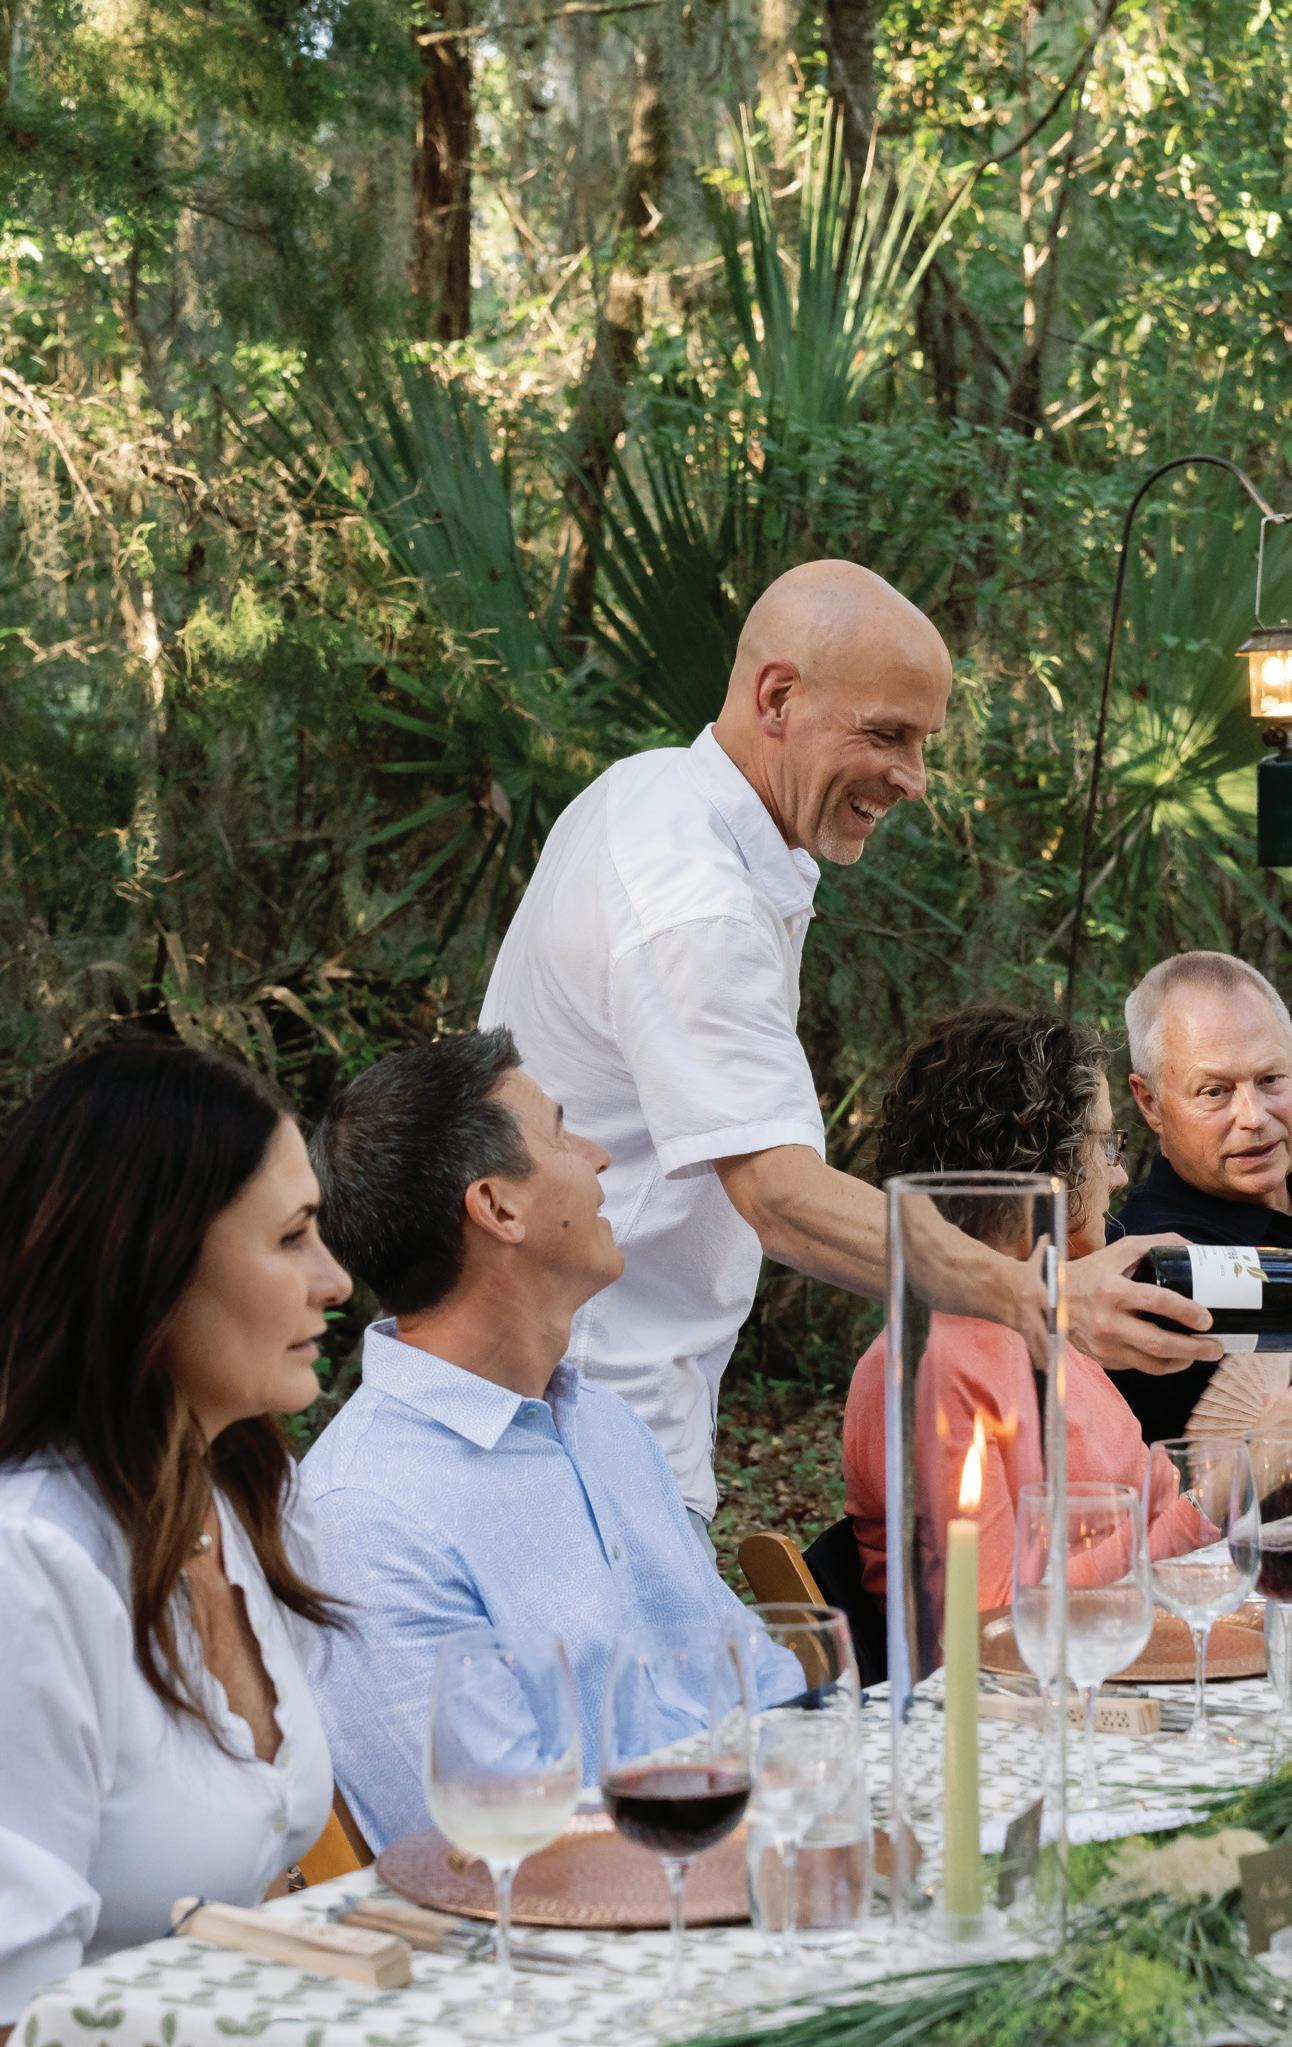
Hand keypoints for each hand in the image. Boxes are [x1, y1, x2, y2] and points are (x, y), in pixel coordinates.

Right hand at [1064, 1234, 1224, 1374]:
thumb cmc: (1088, 1273)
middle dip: (1194, 1348)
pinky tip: (1175, 1355)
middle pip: (1158, 1343)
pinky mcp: (1103, 1360)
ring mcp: (1104, 1345)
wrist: (1047, 1300)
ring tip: (1201, 1354)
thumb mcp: (1117, 1252)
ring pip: (1153, 1364)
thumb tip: (1193, 1248)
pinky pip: (1140, 1367)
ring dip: (1183, 1361)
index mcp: (1111, 1289)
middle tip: (1216, 1346)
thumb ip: (1154, 1245)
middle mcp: (1107, 1321)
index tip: (1207, 1318)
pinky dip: (1162, 1363)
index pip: (1156, 1302)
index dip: (1186, 1311)